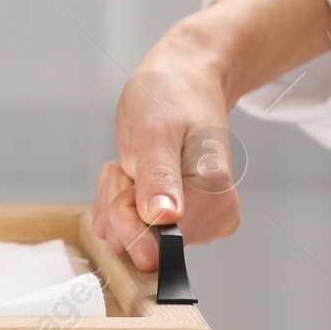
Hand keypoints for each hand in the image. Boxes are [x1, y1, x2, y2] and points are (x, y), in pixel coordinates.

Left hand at [91, 27, 240, 270]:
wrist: (183, 84)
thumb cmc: (170, 100)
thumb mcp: (154, 132)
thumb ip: (157, 178)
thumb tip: (163, 219)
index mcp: (213, 201)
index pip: (150, 245)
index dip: (125, 209)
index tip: (131, 172)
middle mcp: (212, 221)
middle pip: (136, 244)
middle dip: (118, 201)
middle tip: (134, 161)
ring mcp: (196, 224)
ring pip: (126, 236)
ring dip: (117, 197)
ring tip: (139, 161)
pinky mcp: (179, 222)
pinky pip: (127, 228)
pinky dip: (119, 199)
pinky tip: (135, 172)